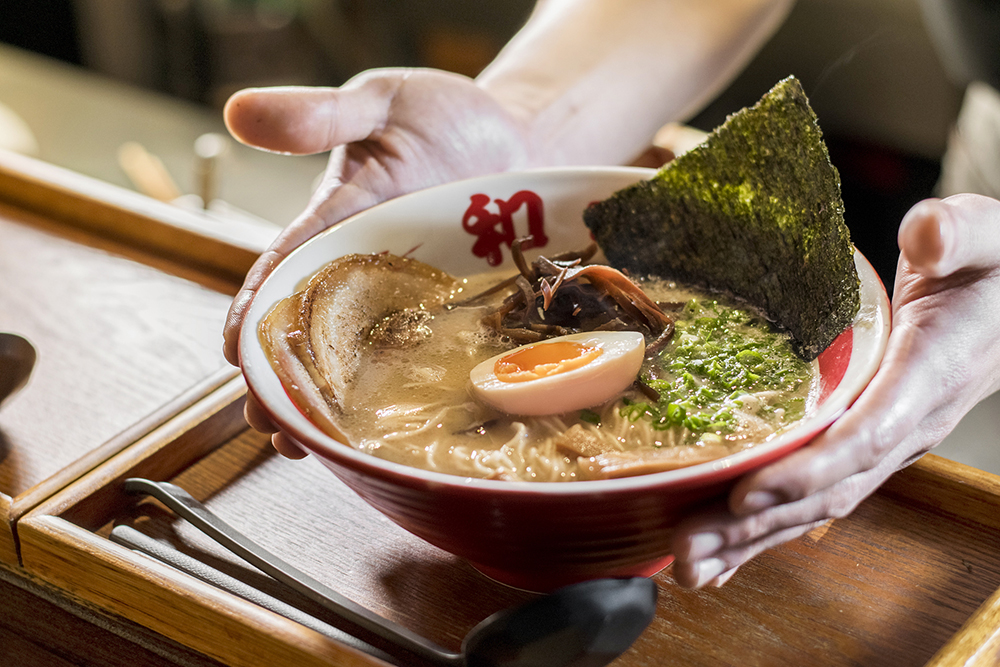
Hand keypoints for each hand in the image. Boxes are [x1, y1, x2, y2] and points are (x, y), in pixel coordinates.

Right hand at [221, 69, 533, 454]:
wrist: (521, 135)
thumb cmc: (441, 115)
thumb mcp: (379, 103)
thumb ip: (319, 114)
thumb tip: (238, 111)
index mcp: (336, 222)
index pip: (283, 269)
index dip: (256, 311)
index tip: (234, 353)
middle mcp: (367, 267)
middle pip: (314, 329)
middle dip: (286, 379)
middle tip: (271, 426)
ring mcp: (412, 294)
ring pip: (364, 355)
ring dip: (336, 401)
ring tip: (314, 445)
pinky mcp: (456, 309)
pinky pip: (427, 354)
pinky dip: (408, 390)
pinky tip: (400, 425)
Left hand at [669, 193, 999, 587]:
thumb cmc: (987, 265)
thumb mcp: (983, 234)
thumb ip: (956, 233)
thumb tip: (925, 236)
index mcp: (928, 378)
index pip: (865, 437)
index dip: (807, 470)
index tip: (747, 493)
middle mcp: (903, 426)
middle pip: (826, 490)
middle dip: (756, 526)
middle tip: (690, 551)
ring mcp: (882, 444)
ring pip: (814, 505)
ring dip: (751, 539)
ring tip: (690, 563)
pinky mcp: (862, 445)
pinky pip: (813, 494)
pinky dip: (767, 527)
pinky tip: (724, 549)